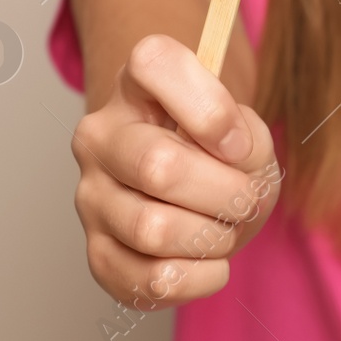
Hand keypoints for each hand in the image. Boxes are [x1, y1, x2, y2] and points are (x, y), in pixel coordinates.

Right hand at [71, 35, 280, 309]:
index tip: (239, 142)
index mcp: (134, 85)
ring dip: (213, 237)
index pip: (154, 61)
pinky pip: (147, 279)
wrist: (195, 189)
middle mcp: (100, 136)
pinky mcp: (98, 253)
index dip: (212, 108)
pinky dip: (197, 278)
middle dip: (227, 191)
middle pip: (159, 166)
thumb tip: (234, 159)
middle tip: (248, 198)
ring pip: (153, 229)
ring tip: (226, 228)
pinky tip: (212, 262)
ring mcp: (91, 196)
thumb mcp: (244, 126)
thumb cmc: (220, 150)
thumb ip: (246, 133)